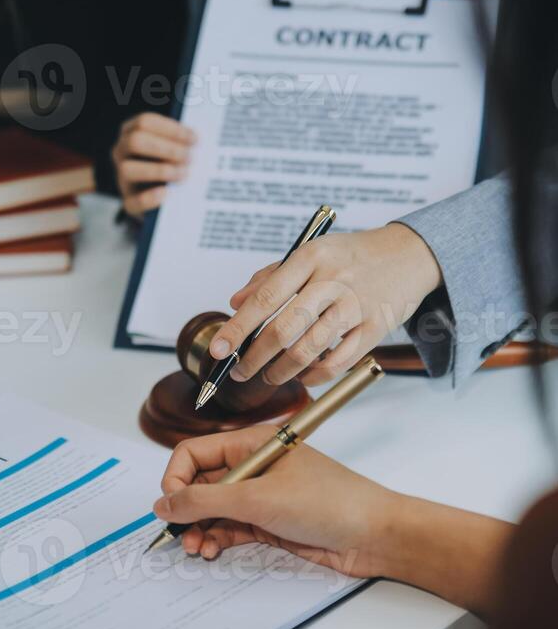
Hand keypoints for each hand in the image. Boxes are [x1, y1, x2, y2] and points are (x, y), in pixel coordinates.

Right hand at [112, 113, 195, 217]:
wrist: (160, 202)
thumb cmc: (168, 164)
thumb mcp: (171, 149)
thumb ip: (179, 141)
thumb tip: (196, 139)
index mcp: (131, 132)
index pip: (145, 122)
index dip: (171, 129)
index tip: (194, 139)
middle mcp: (121, 152)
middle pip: (136, 141)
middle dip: (166, 149)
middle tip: (189, 158)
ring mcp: (122, 177)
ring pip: (129, 169)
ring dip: (159, 170)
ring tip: (183, 174)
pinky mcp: (129, 202)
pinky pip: (134, 200)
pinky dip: (151, 197)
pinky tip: (167, 193)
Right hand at [154, 426, 397, 577]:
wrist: (374, 535)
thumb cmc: (329, 502)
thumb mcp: (259, 498)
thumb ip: (206, 501)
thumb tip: (164, 503)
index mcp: (251, 443)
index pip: (194, 453)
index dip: (176, 478)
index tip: (169, 506)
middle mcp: (252, 466)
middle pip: (200, 484)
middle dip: (185, 510)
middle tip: (179, 536)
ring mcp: (260, 496)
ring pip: (212, 511)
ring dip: (199, 530)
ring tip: (198, 549)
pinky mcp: (268, 523)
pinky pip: (230, 529)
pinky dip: (217, 540)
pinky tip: (212, 550)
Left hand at [207, 223, 441, 385]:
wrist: (409, 254)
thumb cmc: (353, 255)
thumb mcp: (311, 252)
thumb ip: (271, 276)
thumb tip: (236, 303)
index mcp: (311, 257)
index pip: (266, 298)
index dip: (238, 328)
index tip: (219, 350)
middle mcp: (333, 281)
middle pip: (283, 329)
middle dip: (254, 358)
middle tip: (239, 371)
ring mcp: (356, 306)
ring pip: (308, 350)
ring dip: (281, 371)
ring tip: (268, 376)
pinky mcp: (375, 328)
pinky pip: (338, 363)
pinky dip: (314, 375)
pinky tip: (302, 376)